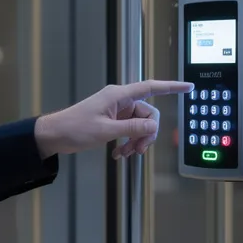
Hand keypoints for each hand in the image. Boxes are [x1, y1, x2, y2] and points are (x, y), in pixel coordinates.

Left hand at [34, 79, 193, 159]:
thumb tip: (154, 126)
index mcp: (119, 96)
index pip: (150, 87)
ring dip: (135, 141)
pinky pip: (128, 131)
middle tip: (137, 151)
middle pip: (147, 114)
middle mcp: (120, 101)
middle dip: (146, 134)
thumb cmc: (74, 128)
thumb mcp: (105, 130)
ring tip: (124, 154)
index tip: (188, 87)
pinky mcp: (112, 121)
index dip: (171, 87)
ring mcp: (116, 111)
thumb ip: (132, 128)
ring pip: (139, 126)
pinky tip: (118, 154)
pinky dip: (127, 142)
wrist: (54, 135)